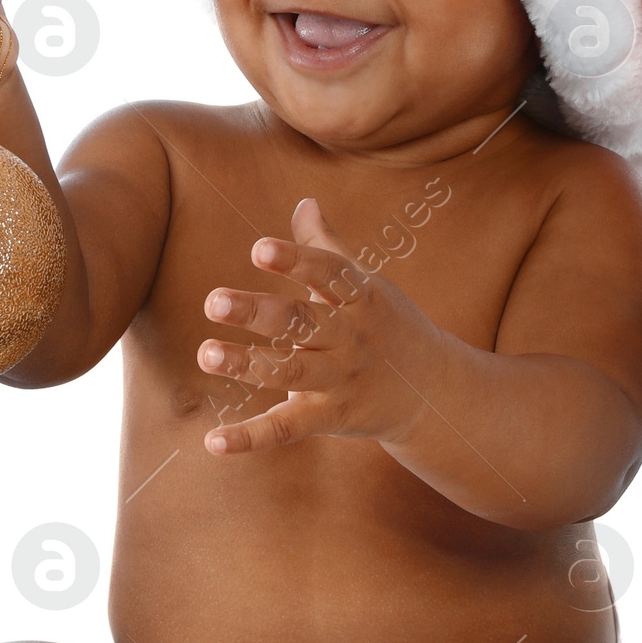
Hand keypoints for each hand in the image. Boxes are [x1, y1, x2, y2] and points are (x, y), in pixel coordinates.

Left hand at [197, 198, 443, 455]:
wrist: (436, 392)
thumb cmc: (389, 326)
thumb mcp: (368, 285)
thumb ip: (327, 248)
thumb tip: (305, 201)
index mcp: (360, 298)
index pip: (327, 274)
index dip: (295, 260)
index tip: (259, 249)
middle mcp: (350, 338)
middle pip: (302, 323)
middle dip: (258, 312)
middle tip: (213, 300)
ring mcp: (341, 381)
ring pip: (290, 373)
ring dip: (247, 365)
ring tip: (205, 353)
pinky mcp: (330, 418)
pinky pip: (286, 429)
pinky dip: (250, 438)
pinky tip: (213, 441)